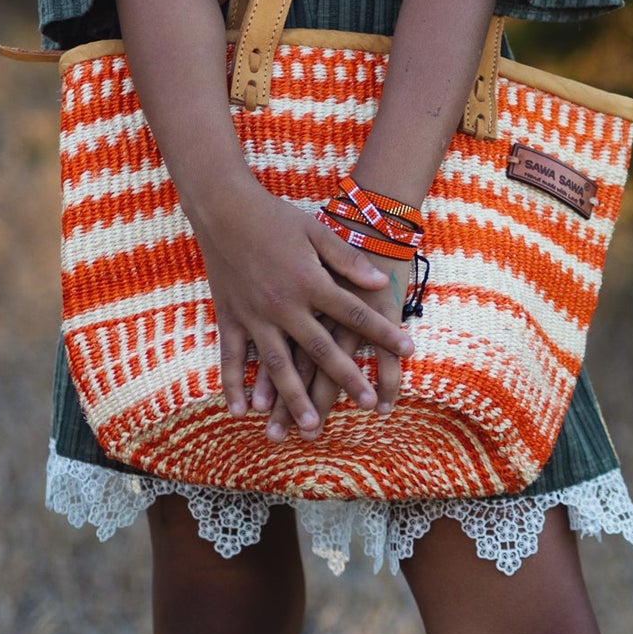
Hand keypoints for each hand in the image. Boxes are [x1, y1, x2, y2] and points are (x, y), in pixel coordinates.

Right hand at [191, 178, 414, 438]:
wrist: (224, 209)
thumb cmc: (276, 219)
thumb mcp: (316, 232)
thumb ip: (347, 260)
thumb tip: (380, 285)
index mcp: (310, 282)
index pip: (354, 313)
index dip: (383, 332)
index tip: (408, 350)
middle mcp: (283, 305)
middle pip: (320, 349)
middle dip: (346, 378)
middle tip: (368, 403)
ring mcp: (254, 315)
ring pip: (277, 365)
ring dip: (293, 397)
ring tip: (310, 424)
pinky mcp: (230, 318)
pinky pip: (232, 358)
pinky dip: (234, 386)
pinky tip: (244, 412)